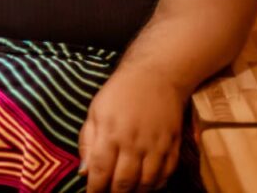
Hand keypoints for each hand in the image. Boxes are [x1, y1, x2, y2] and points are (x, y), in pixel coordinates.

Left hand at [78, 66, 185, 191]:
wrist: (155, 75)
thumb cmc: (119, 93)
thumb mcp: (95, 111)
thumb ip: (87, 142)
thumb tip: (83, 172)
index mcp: (110, 132)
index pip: (100, 171)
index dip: (95, 189)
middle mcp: (133, 142)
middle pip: (123, 182)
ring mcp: (156, 145)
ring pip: (146, 183)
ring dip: (135, 192)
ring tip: (126, 191)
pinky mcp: (173, 145)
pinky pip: (166, 175)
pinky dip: (156, 185)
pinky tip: (146, 185)